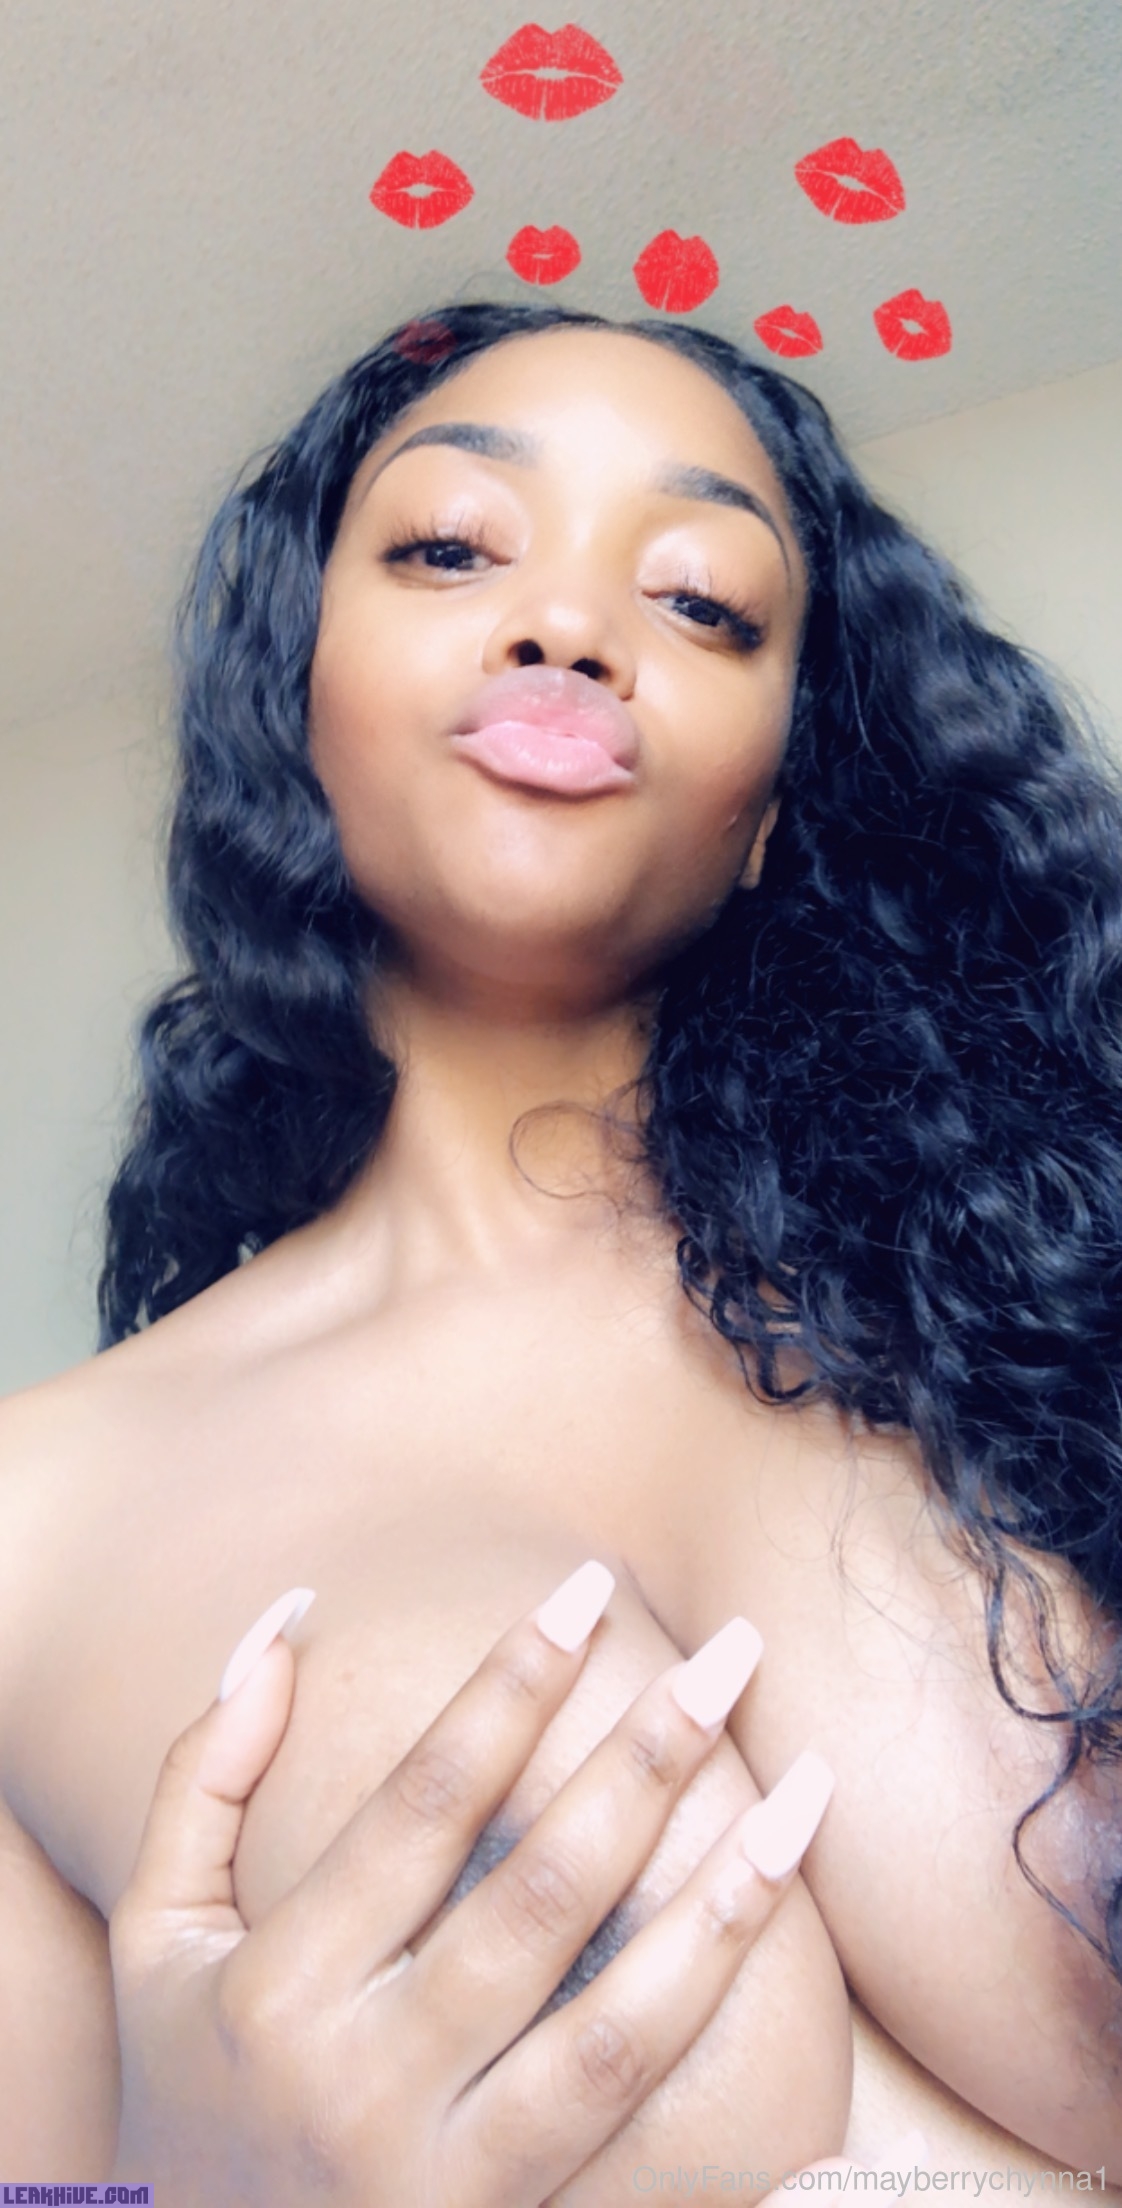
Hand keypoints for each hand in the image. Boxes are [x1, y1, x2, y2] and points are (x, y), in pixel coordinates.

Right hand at [110, 1562, 832, 2206]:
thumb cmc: (191, 2091)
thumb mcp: (157, 1938)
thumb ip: (202, 1781)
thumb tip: (280, 1623)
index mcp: (280, 1988)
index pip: (424, 1801)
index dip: (510, 1684)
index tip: (588, 1586)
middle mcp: (366, 2081)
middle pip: (536, 1895)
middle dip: (643, 1760)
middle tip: (731, 1652)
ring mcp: (446, 2173)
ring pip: (613, 2024)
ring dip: (719, 1897)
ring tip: (803, 1787)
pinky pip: (632, 2116)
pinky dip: (711, 2020)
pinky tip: (775, 1931)